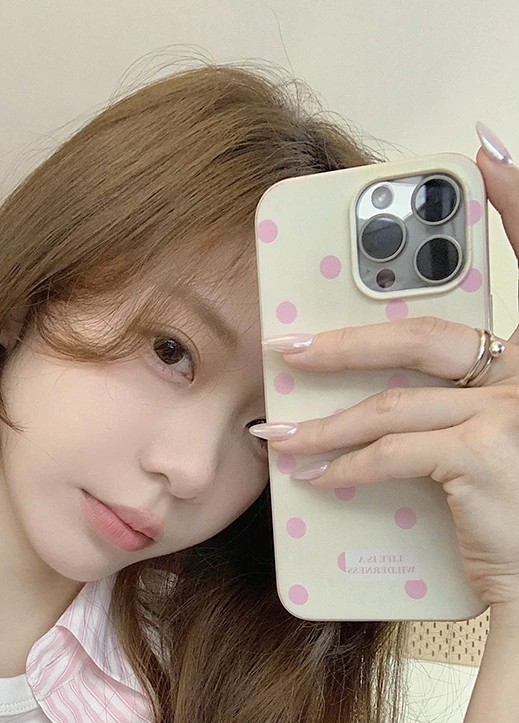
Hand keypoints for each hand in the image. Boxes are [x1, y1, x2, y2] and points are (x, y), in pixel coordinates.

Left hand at [252, 136, 518, 611]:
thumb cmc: (514, 516)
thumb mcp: (493, 446)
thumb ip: (450, 408)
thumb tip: (372, 398)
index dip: (513, 206)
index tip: (483, 157)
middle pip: (424, 337)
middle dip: (346, 342)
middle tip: (287, 344)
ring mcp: (510, 411)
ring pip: (392, 402)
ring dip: (323, 420)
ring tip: (275, 431)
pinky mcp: (482, 453)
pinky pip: (391, 451)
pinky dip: (345, 467)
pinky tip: (314, 478)